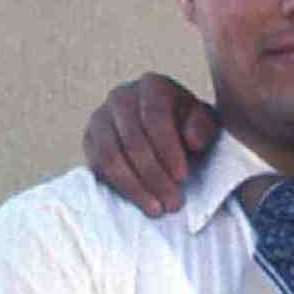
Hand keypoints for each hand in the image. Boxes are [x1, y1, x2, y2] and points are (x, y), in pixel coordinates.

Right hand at [83, 72, 216, 216]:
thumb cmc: (188, 124)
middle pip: (132, 139)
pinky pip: (98, 167)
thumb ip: (202, 127)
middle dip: (154, 175)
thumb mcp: (204, 122)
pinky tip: (141, 201)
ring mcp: (100, 118)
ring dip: (135, 187)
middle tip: (173, 201)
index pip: (155, 116)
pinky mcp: (89, 140)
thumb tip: (192, 141)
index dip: (168, 149)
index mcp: (152, 86)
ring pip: (111, 156)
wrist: (166, 127)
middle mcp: (121, 96)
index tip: (183, 177)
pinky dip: (119, 188)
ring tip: (157, 208)